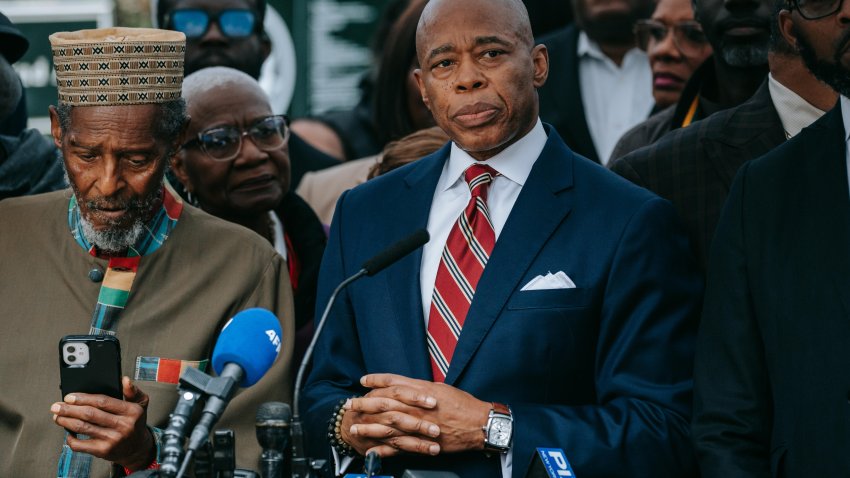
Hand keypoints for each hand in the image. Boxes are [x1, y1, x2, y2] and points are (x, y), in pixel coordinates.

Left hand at [51, 376, 154, 470]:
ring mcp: (112, 439)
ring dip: (66, 421)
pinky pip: (80, 444)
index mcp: (132, 411)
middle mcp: (123, 426)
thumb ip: (132, 391)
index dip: (83, 398)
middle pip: (90, 414)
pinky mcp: (103, 451)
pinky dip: (70, 438)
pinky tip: (67, 431)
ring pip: (83, 428)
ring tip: (57, 417)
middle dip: (69, 409)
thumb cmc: (135, 422)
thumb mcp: (140, 404)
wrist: (137, 448)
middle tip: (56, 406)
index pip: (103, 402)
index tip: (69, 397)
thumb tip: (124, 379)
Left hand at [355, 374, 491, 456]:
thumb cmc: (464, 405)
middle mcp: (416, 407)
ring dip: (368, 427)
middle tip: (350, 404)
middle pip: (384, 403)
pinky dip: (383, 450)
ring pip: (387, 426)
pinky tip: (371, 451)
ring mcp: (417, 426)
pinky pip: (398, 447)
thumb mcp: (441, 389)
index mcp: (421, 391)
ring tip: (354, 428)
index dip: (376, 381)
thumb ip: (422, 388)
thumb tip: (409, 386)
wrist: (478, 424)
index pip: (393, 383)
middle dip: (364, 404)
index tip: (363, 381)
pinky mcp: (422, 443)